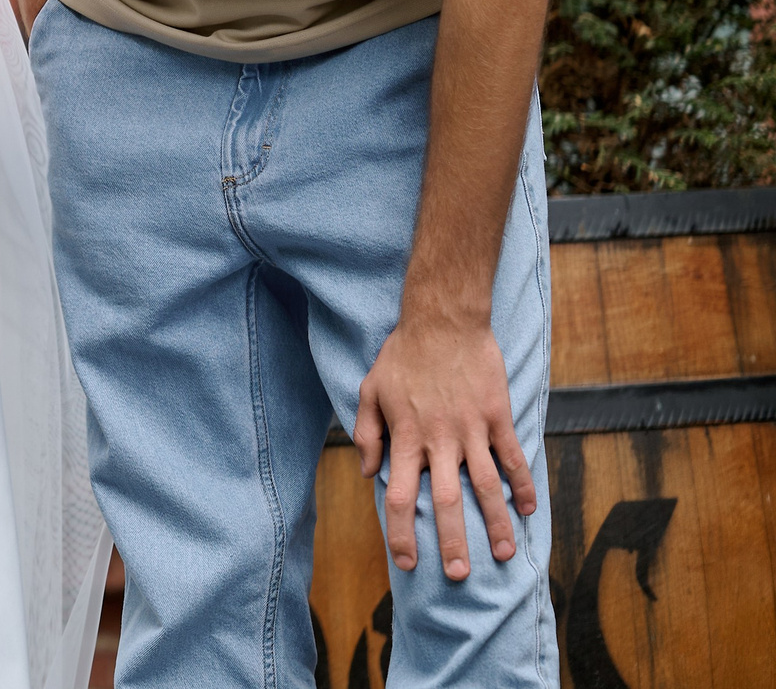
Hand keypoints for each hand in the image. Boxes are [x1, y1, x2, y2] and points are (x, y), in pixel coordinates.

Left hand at [353, 312, 535, 579]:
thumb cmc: (402, 354)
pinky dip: (523, 485)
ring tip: (504, 555)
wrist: (444, 319)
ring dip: (496, 524)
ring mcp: (472, 429)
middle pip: (447, 502)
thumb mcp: (370, 389)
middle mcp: (440, 440)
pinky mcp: (497, 416)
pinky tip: (529, 510)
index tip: (407, 560)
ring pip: (486, 487)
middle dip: (453, 542)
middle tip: (458, 575)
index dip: (403, 531)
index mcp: (406, 437)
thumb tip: (367, 471)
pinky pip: (513, 457)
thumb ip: (366, 433)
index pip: (401, 495)